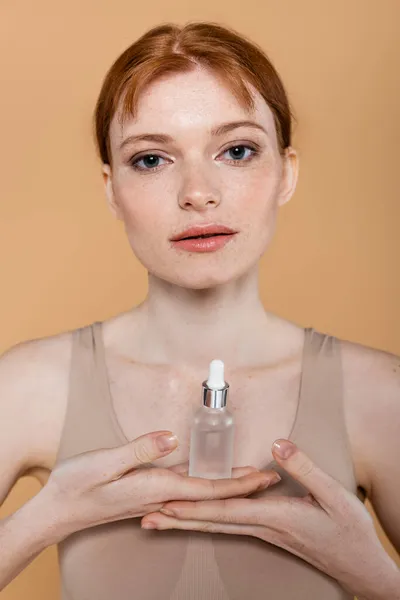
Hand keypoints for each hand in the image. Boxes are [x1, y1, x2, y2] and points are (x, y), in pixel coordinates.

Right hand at [43, 430, 278, 542]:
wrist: (58, 510)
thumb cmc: (77, 485)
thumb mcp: (104, 462)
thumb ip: (140, 449)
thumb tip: (173, 438)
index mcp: (156, 488)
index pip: (207, 487)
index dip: (238, 483)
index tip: (263, 478)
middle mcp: (161, 496)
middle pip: (211, 493)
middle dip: (243, 487)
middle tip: (271, 480)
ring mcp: (155, 497)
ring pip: (201, 493)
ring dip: (228, 486)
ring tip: (251, 479)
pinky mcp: (148, 493)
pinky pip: (186, 491)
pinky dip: (206, 486)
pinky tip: (212, 482)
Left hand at [142, 439, 399, 599]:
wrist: (358, 564)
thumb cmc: (348, 531)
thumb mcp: (333, 495)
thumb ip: (303, 468)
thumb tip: (278, 445)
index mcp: (273, 516)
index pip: (225, 510)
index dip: (195, 506)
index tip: (168, 503)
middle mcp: (262, 526)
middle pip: (211, 521)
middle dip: (177, 519)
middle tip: (146, 517)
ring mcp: (262, 531)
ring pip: (216, 525)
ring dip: (186, 523)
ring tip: (158, 521)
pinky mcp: (266, 531)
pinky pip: (228, 525)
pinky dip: (206, 521)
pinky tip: (196, 519)